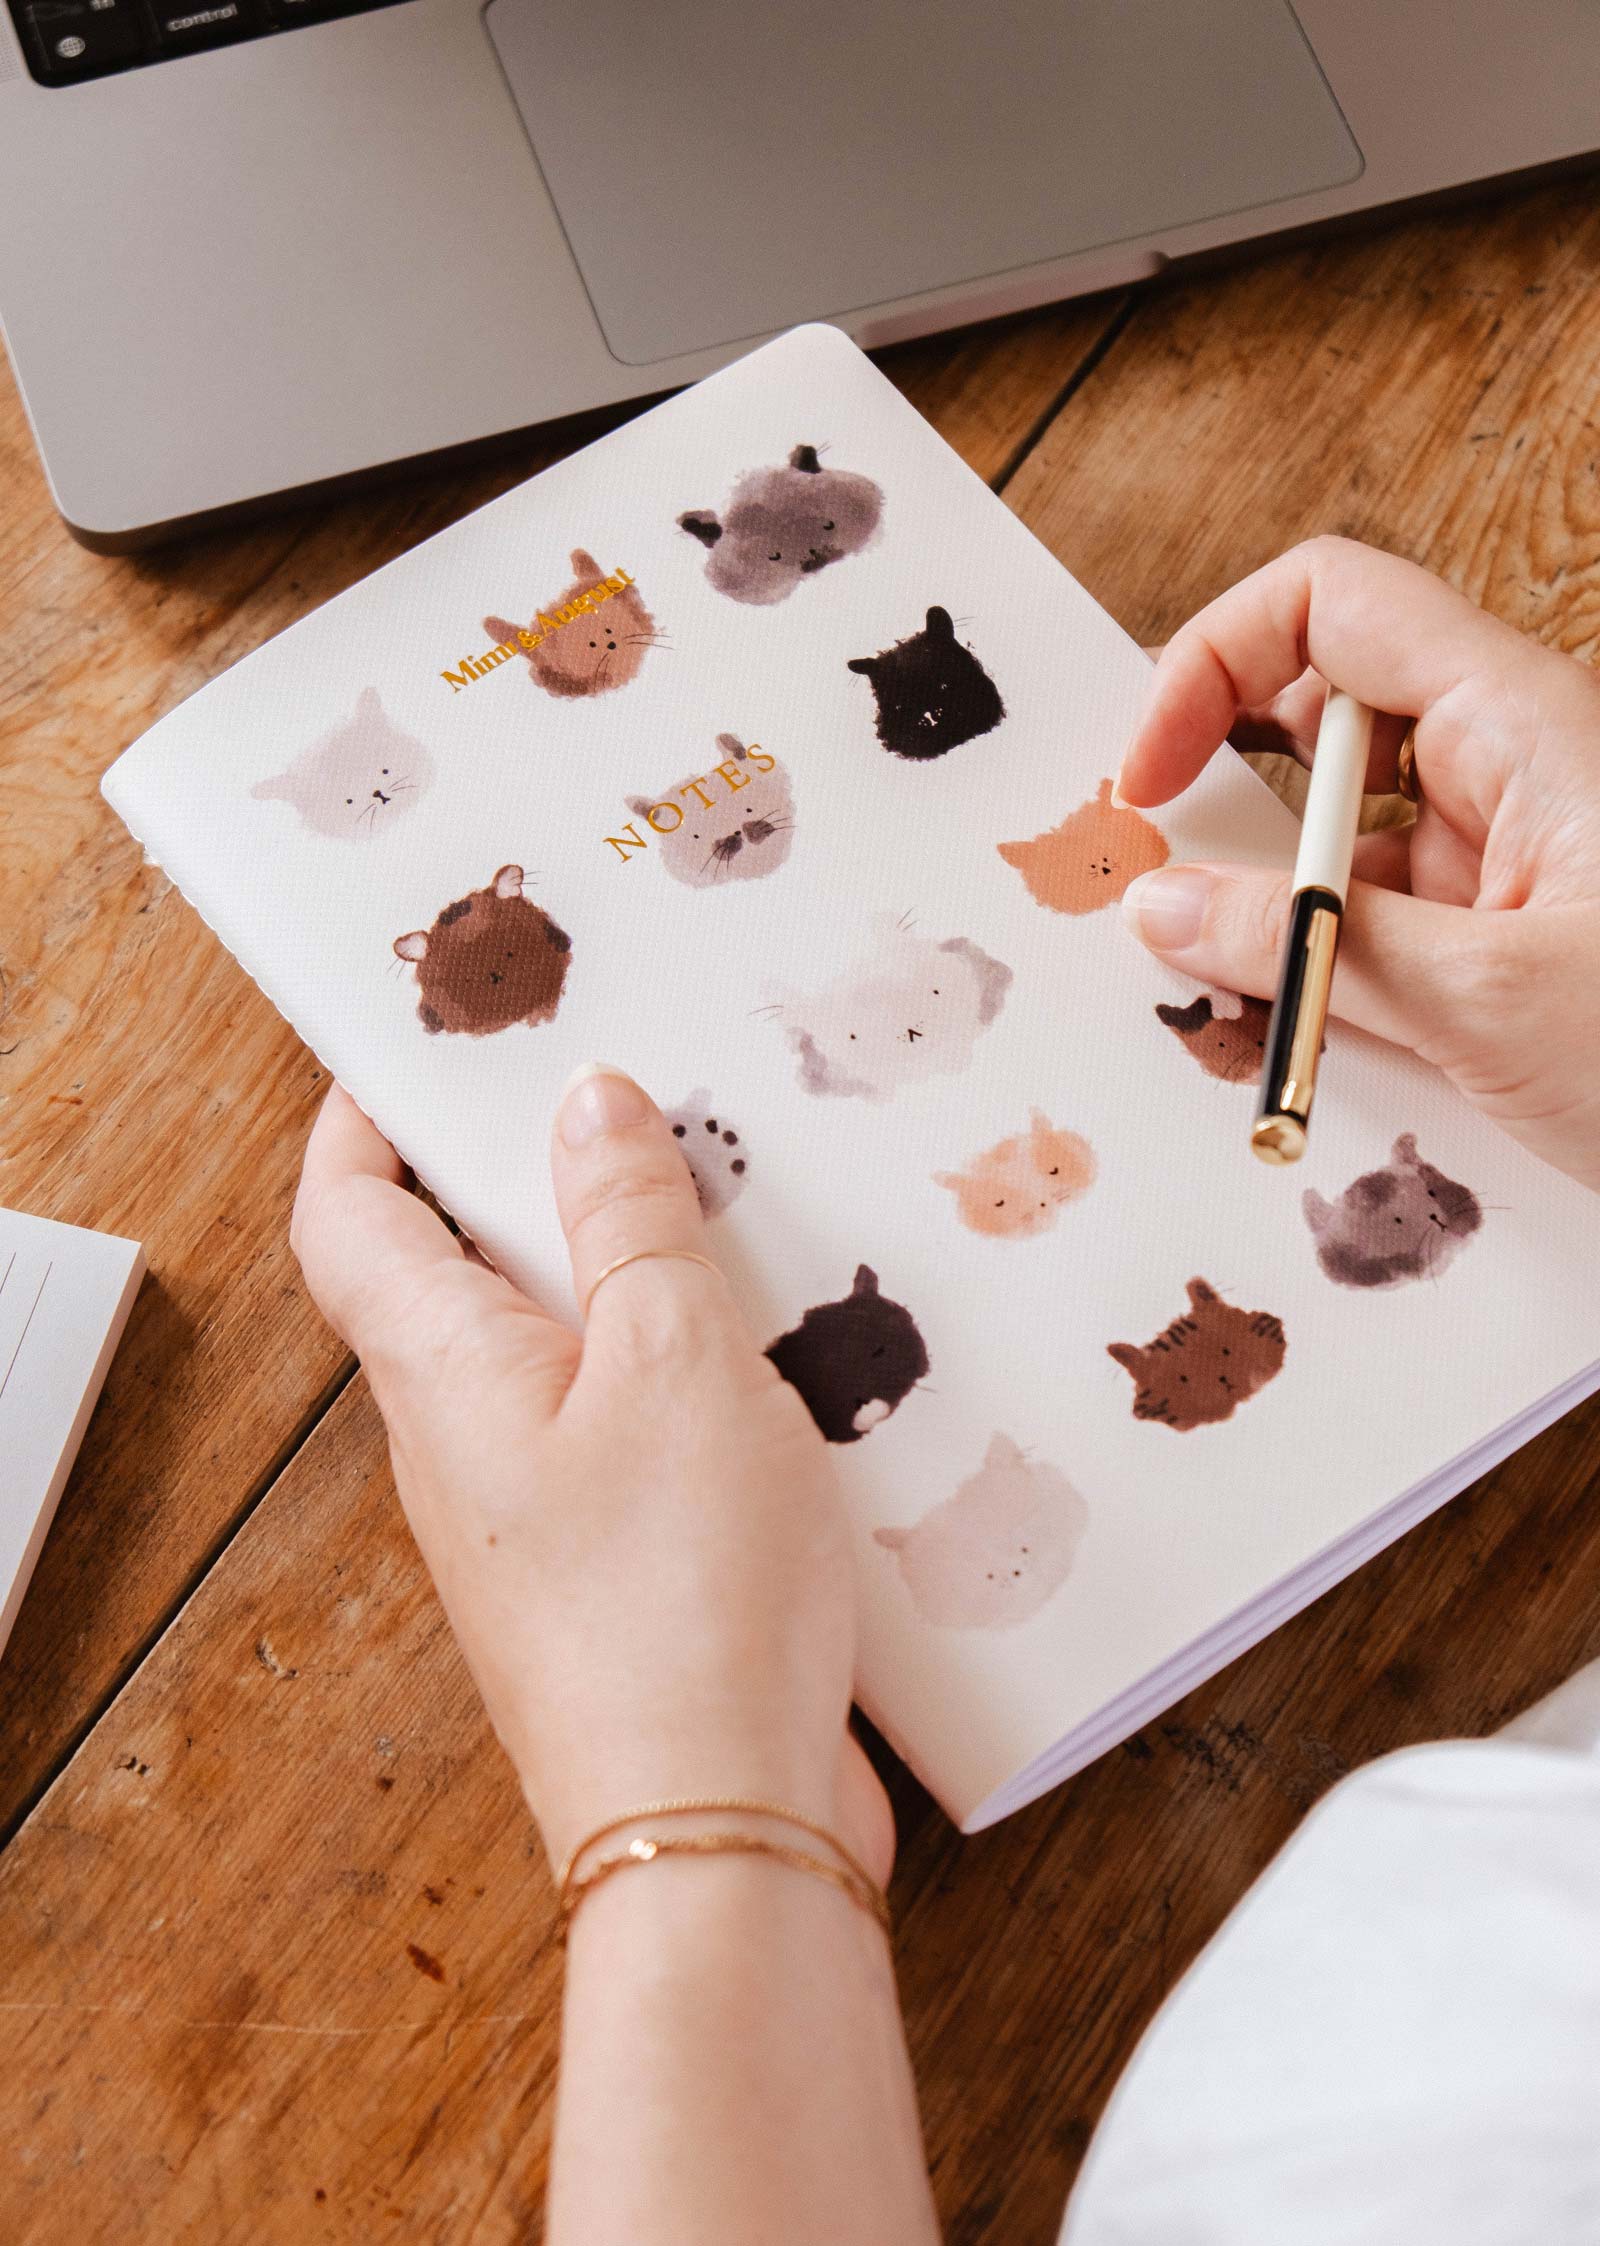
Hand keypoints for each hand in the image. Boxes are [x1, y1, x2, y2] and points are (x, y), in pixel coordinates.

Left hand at [290, 1066, 892, 1881]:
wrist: (722, 1826)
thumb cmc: (679, 1598)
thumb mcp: (673, 1360)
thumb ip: (629, 1222)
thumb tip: (588, 1106)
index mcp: (443, 1372)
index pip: (348, 1218)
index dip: (363, 1122)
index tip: (419, 1047)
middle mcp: (467, 1440)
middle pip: (459, 1271)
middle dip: (525, 1174)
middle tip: (618, 1092)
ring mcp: (540, 1508)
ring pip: (561, 1348)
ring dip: (625, 1272)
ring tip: (724, 1201)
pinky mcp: (620, 1561)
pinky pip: (632, 1425)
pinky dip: (684, 1367)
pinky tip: (781, 1352)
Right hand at [1116, 536, 1599, 1189]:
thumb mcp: (1491, 1000)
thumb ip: (1317, 947)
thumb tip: (1169, 910)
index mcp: (1524, 723)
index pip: (1331, 605)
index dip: (1215, 662)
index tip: (1151, 776)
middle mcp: (1513, 770)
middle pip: (1320, 718)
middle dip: (1224, 796)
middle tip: (1152, 881)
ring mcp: (1511, 861)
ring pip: (1344, 842)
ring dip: (1273, 915)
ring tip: (1228, 1006)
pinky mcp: (1509, 945)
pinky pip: (1384, 930)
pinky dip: (1324, 980)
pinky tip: (1298, 1048)